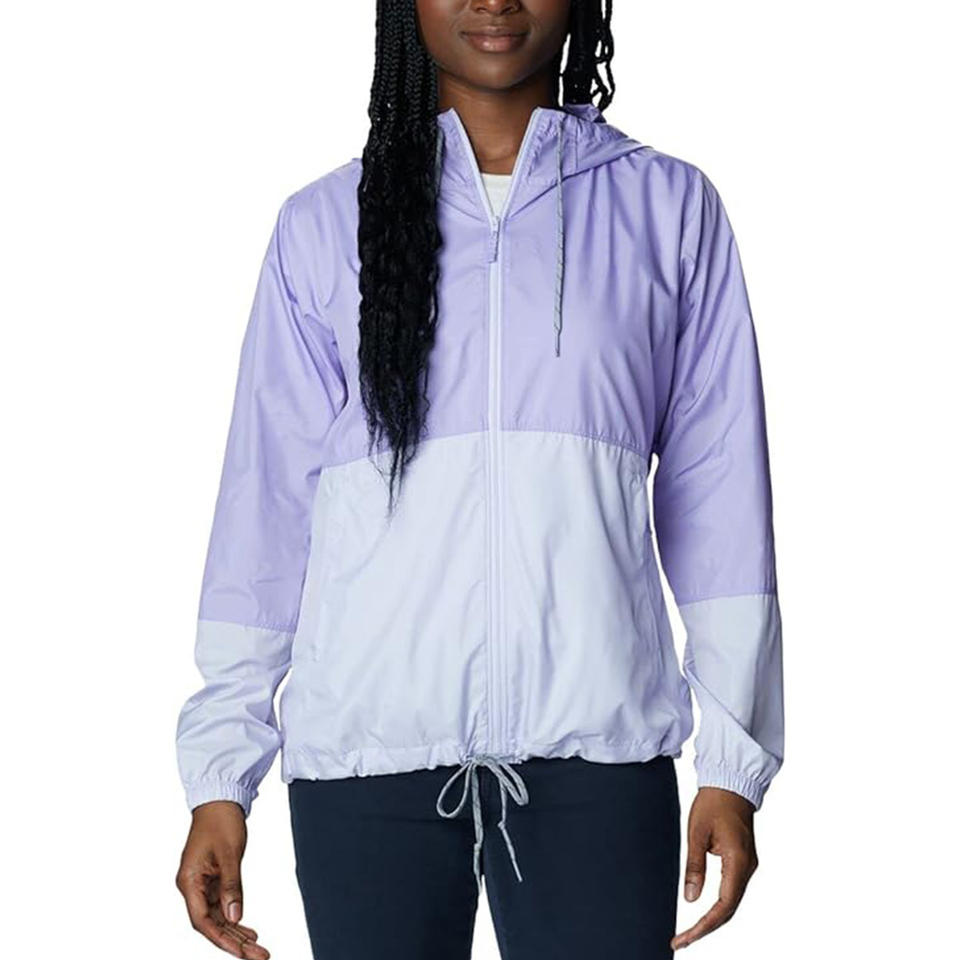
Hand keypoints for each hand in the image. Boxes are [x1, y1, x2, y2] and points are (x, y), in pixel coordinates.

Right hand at [176, 800, 269, 958]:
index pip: (202, 921)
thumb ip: (232, 886)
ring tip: (258, 950)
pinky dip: (236, 918)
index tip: (242, 952)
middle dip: (234, 943)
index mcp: (189, 881)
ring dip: (236, 934)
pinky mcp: (211, 880)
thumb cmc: (221, 821)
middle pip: (211, 924)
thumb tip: (235, 917)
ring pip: (218, 918)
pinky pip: (222, 906)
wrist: (219, 800)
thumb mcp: (230, 853)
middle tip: (259, 957)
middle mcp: (192, 886)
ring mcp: (201, 884)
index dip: (222, 939)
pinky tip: (249, 931)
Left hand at [671, 787, 757, 950]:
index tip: (685, 937)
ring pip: (731, 903)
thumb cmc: (713, 803)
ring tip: (688, 933)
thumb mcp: (696, 832)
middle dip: (706, 928)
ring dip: (711, 920)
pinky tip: (702, 914)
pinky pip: (731, 892)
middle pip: (729, 910)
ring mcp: (747, 866)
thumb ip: (695, 866)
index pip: (724, 906)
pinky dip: (717, 907)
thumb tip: (690, 899)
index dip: (704, 926)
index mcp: (738, 861)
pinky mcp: (742, 862)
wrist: (731, 784)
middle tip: (681, 941)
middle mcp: (747, 868)